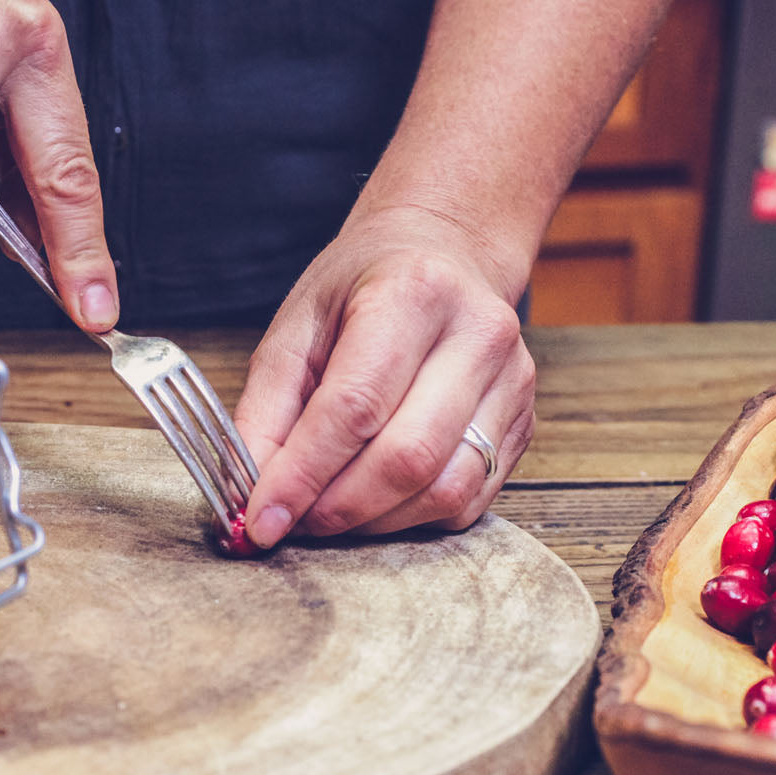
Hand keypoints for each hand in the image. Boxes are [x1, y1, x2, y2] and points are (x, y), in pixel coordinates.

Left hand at [235, 205, 534, 547]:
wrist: (443, 253)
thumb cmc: (362, 290)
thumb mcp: (298, 328)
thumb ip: (267, 412)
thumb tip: (250, 498)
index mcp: (414, 292)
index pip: (355, 407)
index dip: (303, 475)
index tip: (261, 520)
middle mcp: (478, 334)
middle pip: (407, 457)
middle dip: (338, 508)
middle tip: (294, 521)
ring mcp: (513, 381)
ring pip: (443, 490)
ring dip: (375, 521)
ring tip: (331, 510)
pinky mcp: (525, 422)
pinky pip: (468, 500)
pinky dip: (412, 518)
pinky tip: (378, 499)